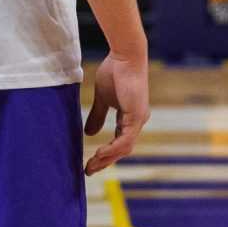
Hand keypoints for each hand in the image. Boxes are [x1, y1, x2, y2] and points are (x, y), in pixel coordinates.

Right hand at [83, 46, 150, 174]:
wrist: (125, 56)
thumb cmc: (115, 71)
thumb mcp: (102, 98)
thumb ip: (98, 116)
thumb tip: (89, 134)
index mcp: (131, 117)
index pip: (119, 142)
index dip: (106, 153)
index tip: (90, 162)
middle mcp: (138, 121)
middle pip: (122, 149)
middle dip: (105, 161)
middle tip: (89, 171)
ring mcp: (139, 119)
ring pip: (124, 148)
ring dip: (107, 159)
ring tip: (91, 166)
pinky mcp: (137, 116)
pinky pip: (125, 140)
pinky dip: (112, 149)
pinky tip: (99, 154)